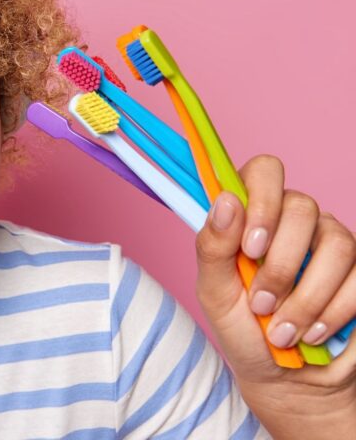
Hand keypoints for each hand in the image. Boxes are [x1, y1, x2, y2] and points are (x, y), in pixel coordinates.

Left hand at [195, 155, 355, 433]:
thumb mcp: (215, 293)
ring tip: (282, 331)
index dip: (261, 199)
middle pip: (302, 206)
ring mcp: (333, 243)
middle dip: (280, 265)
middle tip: (260, 304)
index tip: (251, 246)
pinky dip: (332, 311)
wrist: (283, 379)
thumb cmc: (242, 330)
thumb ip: (213, 247)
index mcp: (254, 214)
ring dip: (305, 296)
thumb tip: (226, 201)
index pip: (264, 171)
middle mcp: (296, 220)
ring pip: (336, 243)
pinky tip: (312, 333)